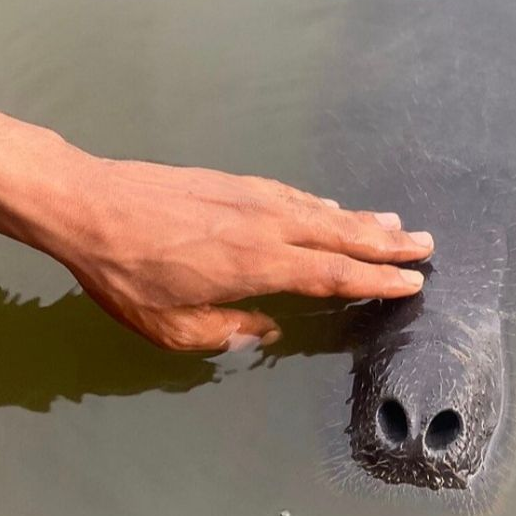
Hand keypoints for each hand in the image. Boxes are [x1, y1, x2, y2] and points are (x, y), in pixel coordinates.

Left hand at [51, 158, 433, 351]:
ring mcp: (253, 199)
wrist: (90, 205)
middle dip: (386, 242)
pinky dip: (322, 204)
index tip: (411, 281)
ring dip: (361, 220)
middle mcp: (266, 226)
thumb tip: (266, 330)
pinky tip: (332, 207)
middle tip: (425, 244)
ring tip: (395, 223)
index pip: (332, 274)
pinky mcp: (235, 184)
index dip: (376, 280)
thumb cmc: (125, 274)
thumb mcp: (170, 327)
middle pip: (341, 235)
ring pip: (322, 210)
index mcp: (258, 265)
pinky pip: (294, 196)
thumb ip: (226, 332)